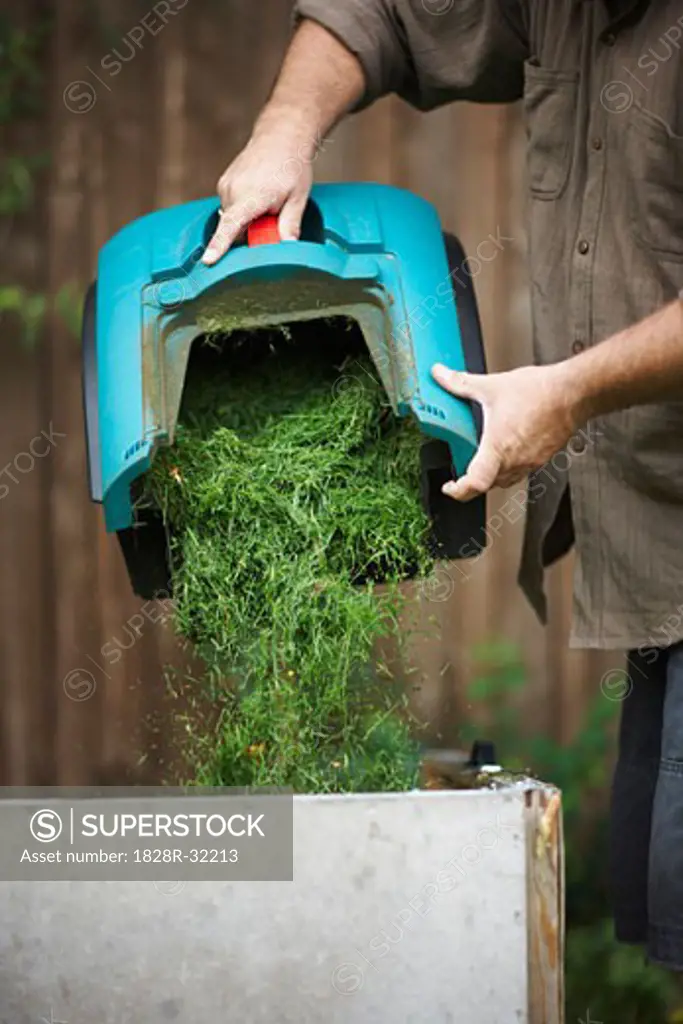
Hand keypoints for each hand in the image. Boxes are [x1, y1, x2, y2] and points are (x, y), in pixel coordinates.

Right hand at [202, 115, 314, 264]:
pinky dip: (243, 210)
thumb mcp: (298, 198)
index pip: (231, 226)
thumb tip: (287, 247)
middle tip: (273, 216)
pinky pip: (231, 209)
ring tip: (267, 201)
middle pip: (235, 229)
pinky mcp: (223, 184)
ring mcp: (225, 186)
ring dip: (247, 220)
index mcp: (252, 195)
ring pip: (233, 220)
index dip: (220, 245)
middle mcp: (233, 190)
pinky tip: (258, 196)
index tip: (209, 260)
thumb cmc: (291, 166)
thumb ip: (290, 225)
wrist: (280, 137)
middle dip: (252, 232)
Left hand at [432, 362, 582, 500]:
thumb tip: (441, 375)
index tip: (450, 488)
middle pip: (488, 485)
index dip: (458, 491)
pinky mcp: (543, 458)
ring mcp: (530, 462)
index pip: (475, 484)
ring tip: (482, 462)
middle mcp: (515, 460)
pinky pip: (521, 471)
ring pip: (506, 480)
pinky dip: (509, 467)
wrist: (574, 392)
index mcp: (498, 448)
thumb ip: (461, 383)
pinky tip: (508, 449)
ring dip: (491, 476)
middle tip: (461, 475)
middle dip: (472, 482)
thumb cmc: (540, 392)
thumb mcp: (492, 386)